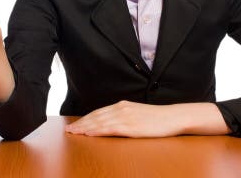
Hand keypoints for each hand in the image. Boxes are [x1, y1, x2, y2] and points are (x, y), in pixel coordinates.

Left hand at [64, 100, 183, 137]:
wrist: (173, 117)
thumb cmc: (158, 118)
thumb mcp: (138, 114)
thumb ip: (125, 116)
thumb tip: (113, 123)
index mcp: (123, 105)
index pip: (98, 112)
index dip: (85, 119)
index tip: (74, 125)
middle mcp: (121, 109)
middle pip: (96, 117)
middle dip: (80, 124)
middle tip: (68, 130)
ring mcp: (126, 117)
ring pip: (99, 122)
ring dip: (84, 128)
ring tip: (73, 133)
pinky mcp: (131, 126)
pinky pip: (109, 128)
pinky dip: (97, 131)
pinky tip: (89, 134)